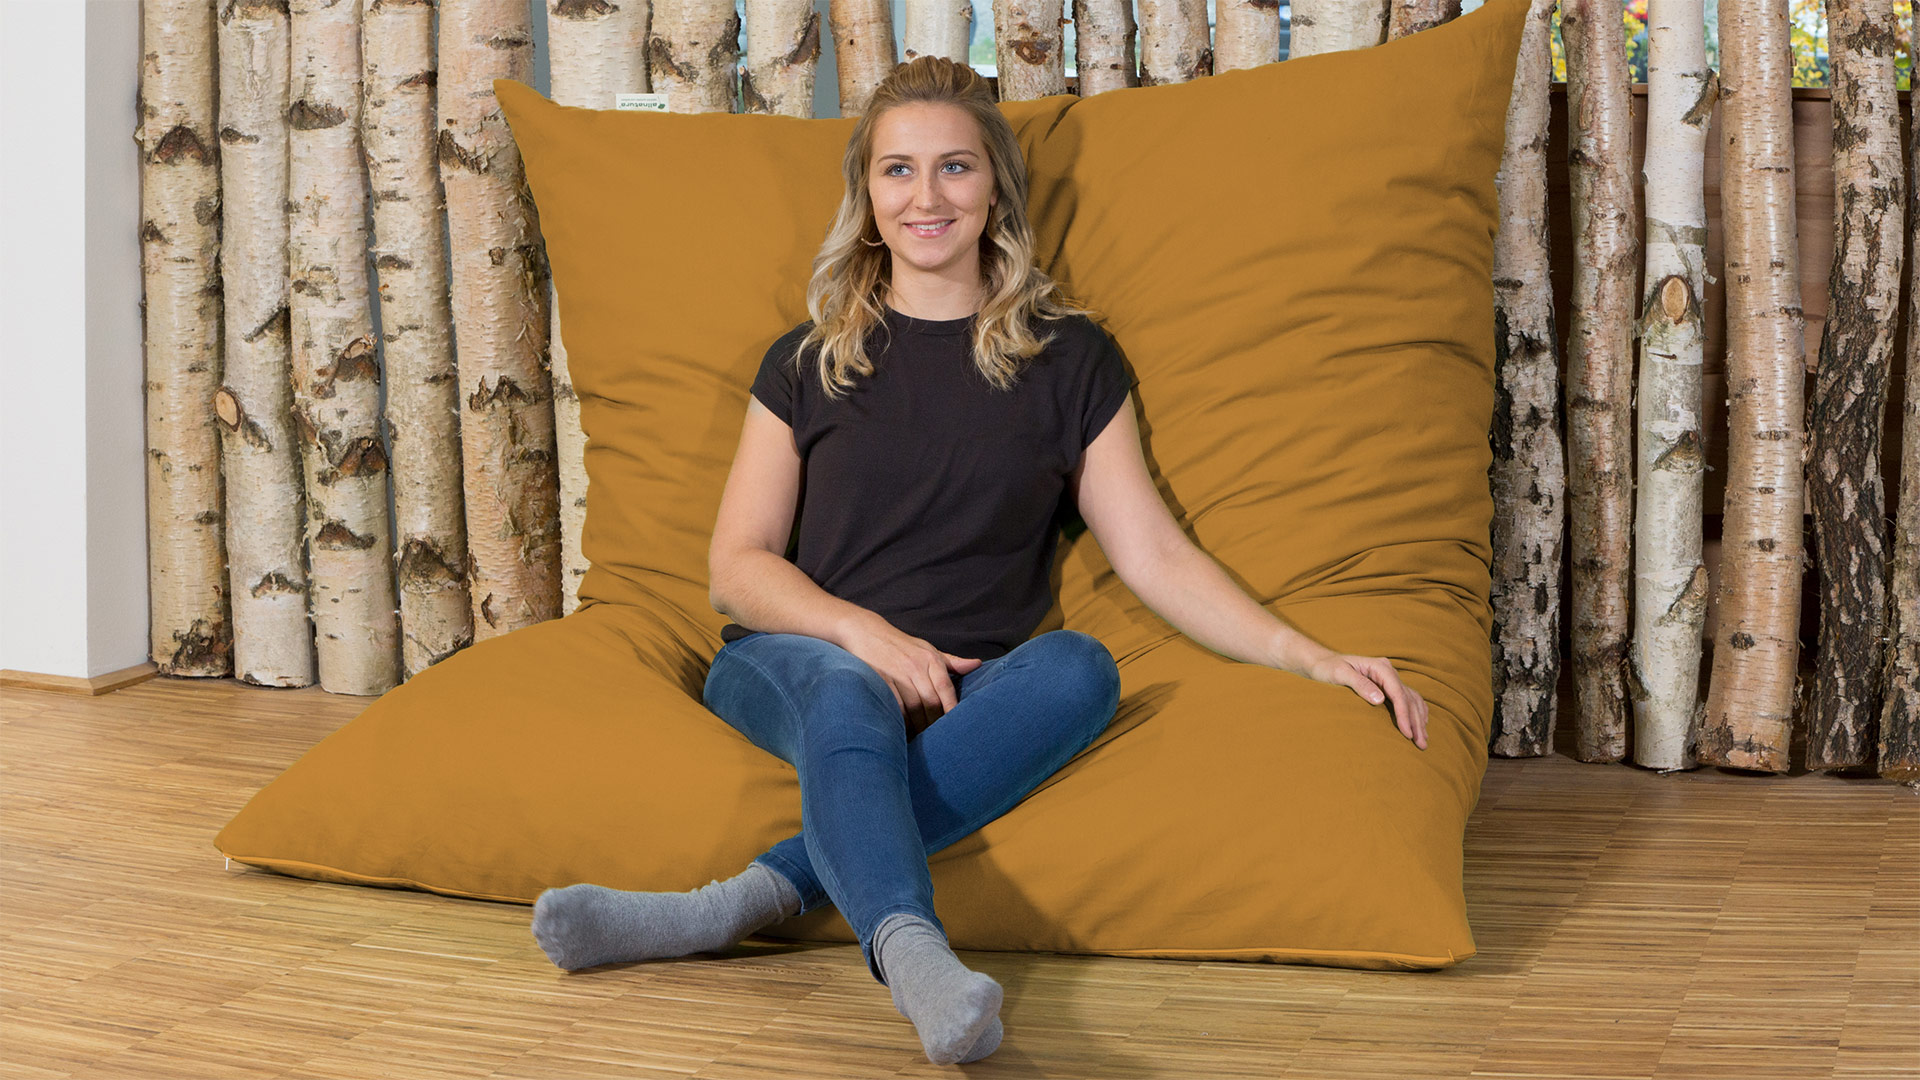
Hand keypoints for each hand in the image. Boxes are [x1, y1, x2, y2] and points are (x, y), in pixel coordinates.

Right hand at [836, 614, 983, 735]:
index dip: (952, 709)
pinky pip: (895, 707)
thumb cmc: (901, 645)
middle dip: (936, 722)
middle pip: (931, 702)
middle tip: (940, 738)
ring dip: (919, 726)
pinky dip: (901, 721)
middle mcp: (915, 666)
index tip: (957, 726)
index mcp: (930, 659)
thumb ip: (952, 662)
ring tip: (924, 738)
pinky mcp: (881, 682)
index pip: (946, 689)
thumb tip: (977, 664)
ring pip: (914, 708)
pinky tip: (905, 730)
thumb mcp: (928, 649)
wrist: (866, 632)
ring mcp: (897, 674)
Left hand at [1304, 652, 1428, 749]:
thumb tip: (1380, 699)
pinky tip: (1420, 724)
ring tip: (1423, 740)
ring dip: (1419, 719)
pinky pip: (1408, 698)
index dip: (1404, 714)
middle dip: (1416, 722)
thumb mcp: (1340, 674)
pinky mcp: (1386, 685)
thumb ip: (1359, 684)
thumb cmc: (1328, 668)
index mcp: (1380, 667)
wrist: (1322, 662)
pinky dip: (1416, 711)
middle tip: (1421, 744)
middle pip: (1408, 698)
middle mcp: (1388, 671)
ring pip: (1411, 699)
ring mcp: (1389, 677)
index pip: (1398, 692)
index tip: (1407, 733)